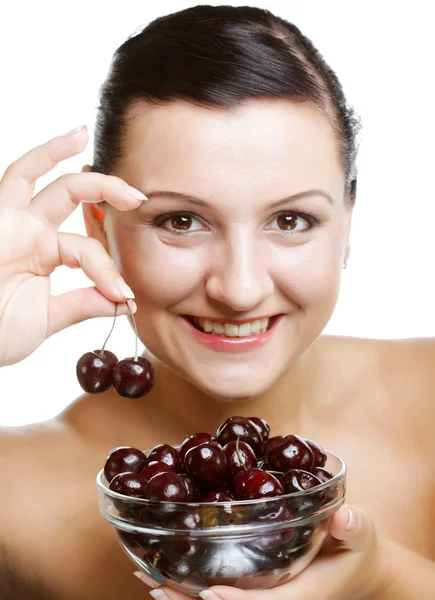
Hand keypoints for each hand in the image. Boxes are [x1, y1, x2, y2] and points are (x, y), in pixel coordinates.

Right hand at [0, 125, 146, 366]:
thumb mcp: (49, 318)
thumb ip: (83, 303)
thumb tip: (123, 302)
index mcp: (42, 254)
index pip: (86, 248)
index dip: (108, 269)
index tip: (126, 296)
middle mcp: (28, 231)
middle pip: (70, 196)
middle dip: (106, 190)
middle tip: (139, 197)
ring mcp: (11, 222)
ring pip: (41, 176)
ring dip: (64, 153)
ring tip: (87, 135)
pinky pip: (19, 176)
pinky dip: (44, 157)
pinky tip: (73, 138)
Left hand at [134, 504, 393, 599]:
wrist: (356, 566)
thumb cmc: (357, 548)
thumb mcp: (361, 535)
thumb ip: (355, 528)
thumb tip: (345, 517)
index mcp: (302, 594)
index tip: (206, 591)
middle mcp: (279, 598)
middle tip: (155, 585)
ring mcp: (266, 593)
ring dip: (183, 594)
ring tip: (147, 577)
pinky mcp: (258, 585)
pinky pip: (221, 588)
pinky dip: (190, 583)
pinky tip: (164, 571)